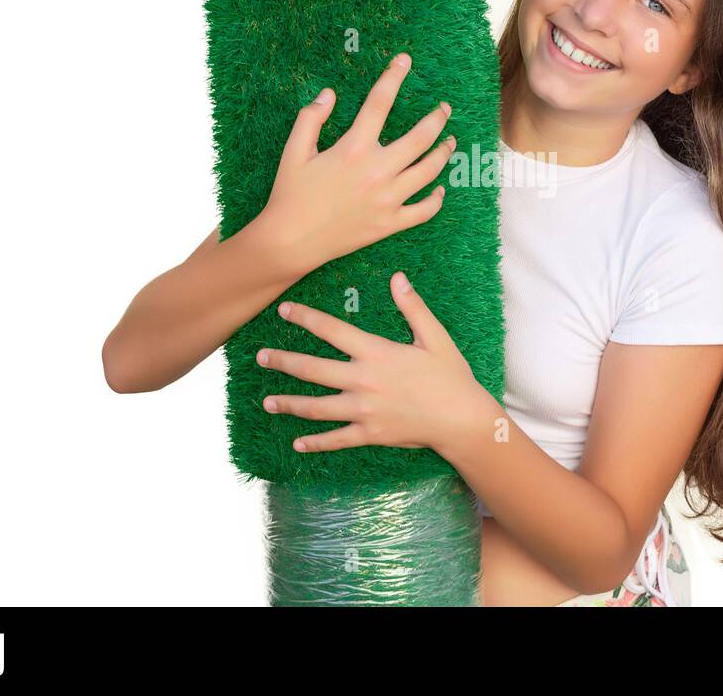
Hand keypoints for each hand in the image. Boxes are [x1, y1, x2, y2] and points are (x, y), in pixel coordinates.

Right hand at [256, 52, 455, 279]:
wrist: (290, 241)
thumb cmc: (290, 194)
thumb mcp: (294, 151)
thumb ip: (311, 118)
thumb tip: (329, 93)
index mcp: (353, 148)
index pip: (380, 103)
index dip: (393, 77)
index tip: (405, 61)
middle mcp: (376, 171)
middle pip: (420, 138)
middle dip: (436, 119)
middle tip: (444, 108)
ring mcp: (387, 199)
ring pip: (429, 171)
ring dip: (443, 153)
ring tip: (449, 142)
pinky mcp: (390, 224)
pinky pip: (424, 210)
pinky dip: (436, 198)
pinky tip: (439, 188)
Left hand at [256, 271, 487, 453]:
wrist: (461, 420)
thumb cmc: (451, 377)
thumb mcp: (435, 337)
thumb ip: (413, 308)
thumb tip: (397, 278)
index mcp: (377, 353)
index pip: (332, 331)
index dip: (305, 318)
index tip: (284, 310)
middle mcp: (363, 381)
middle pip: (313, 370)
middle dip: (283, 362)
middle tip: (261, 358)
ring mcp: (363, 411)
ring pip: (316, 407)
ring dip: (289, 404)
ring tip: (267, 402)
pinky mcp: (369, 435)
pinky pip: (336, 439)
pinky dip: (315, 442)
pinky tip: (297, 443)